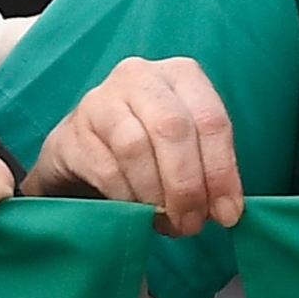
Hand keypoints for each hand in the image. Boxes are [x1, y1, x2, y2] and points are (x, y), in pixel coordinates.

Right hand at [23, 56, 240, 235]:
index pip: (211, 120)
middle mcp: (140, 77)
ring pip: (136, 148)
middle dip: (187, 185)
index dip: (222, 172)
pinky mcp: (71, 131)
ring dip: (156, 195)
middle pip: (172, 129)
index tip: (227, 214)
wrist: (84, 146)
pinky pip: (106, 169)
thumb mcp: (189, 145)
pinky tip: (136, 212)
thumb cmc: (149, 144)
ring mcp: (100, 100)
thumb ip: (209, 169)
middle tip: (191, 222)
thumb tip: (226, 212)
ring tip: (165, 221)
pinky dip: (128, 198)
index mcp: (180, 75)